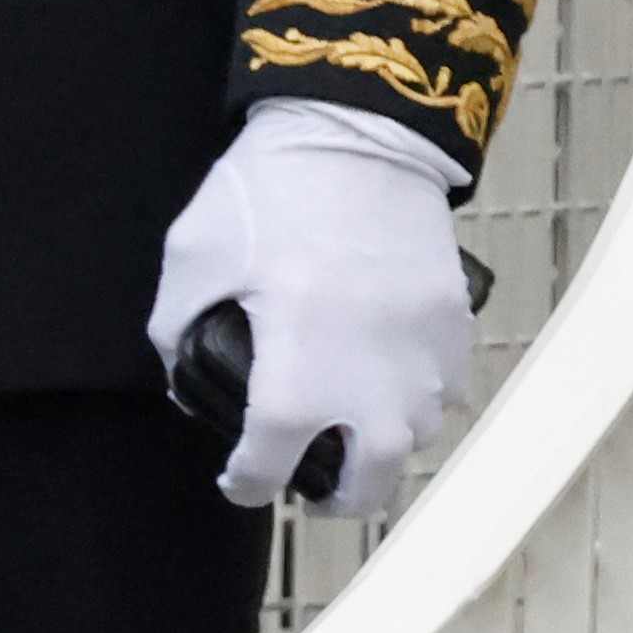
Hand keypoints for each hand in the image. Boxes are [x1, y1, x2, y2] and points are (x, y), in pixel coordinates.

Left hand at [150, 109, 480, 512]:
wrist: (358, 134)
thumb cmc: (267, 196)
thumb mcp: (193, 261)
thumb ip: (176, 332)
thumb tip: (184, 381)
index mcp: (297, 381)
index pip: (271, 467)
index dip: (248, 483)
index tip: (240, 482)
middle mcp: (371, 388)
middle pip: (368, 484)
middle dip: (336, 498)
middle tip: (312, 488)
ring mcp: (424, 359)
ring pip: (415, 438)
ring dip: (380, 448)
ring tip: (350, 434)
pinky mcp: (456, 325)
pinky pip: (445, 387)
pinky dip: (418, 399)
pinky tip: (389, 382)